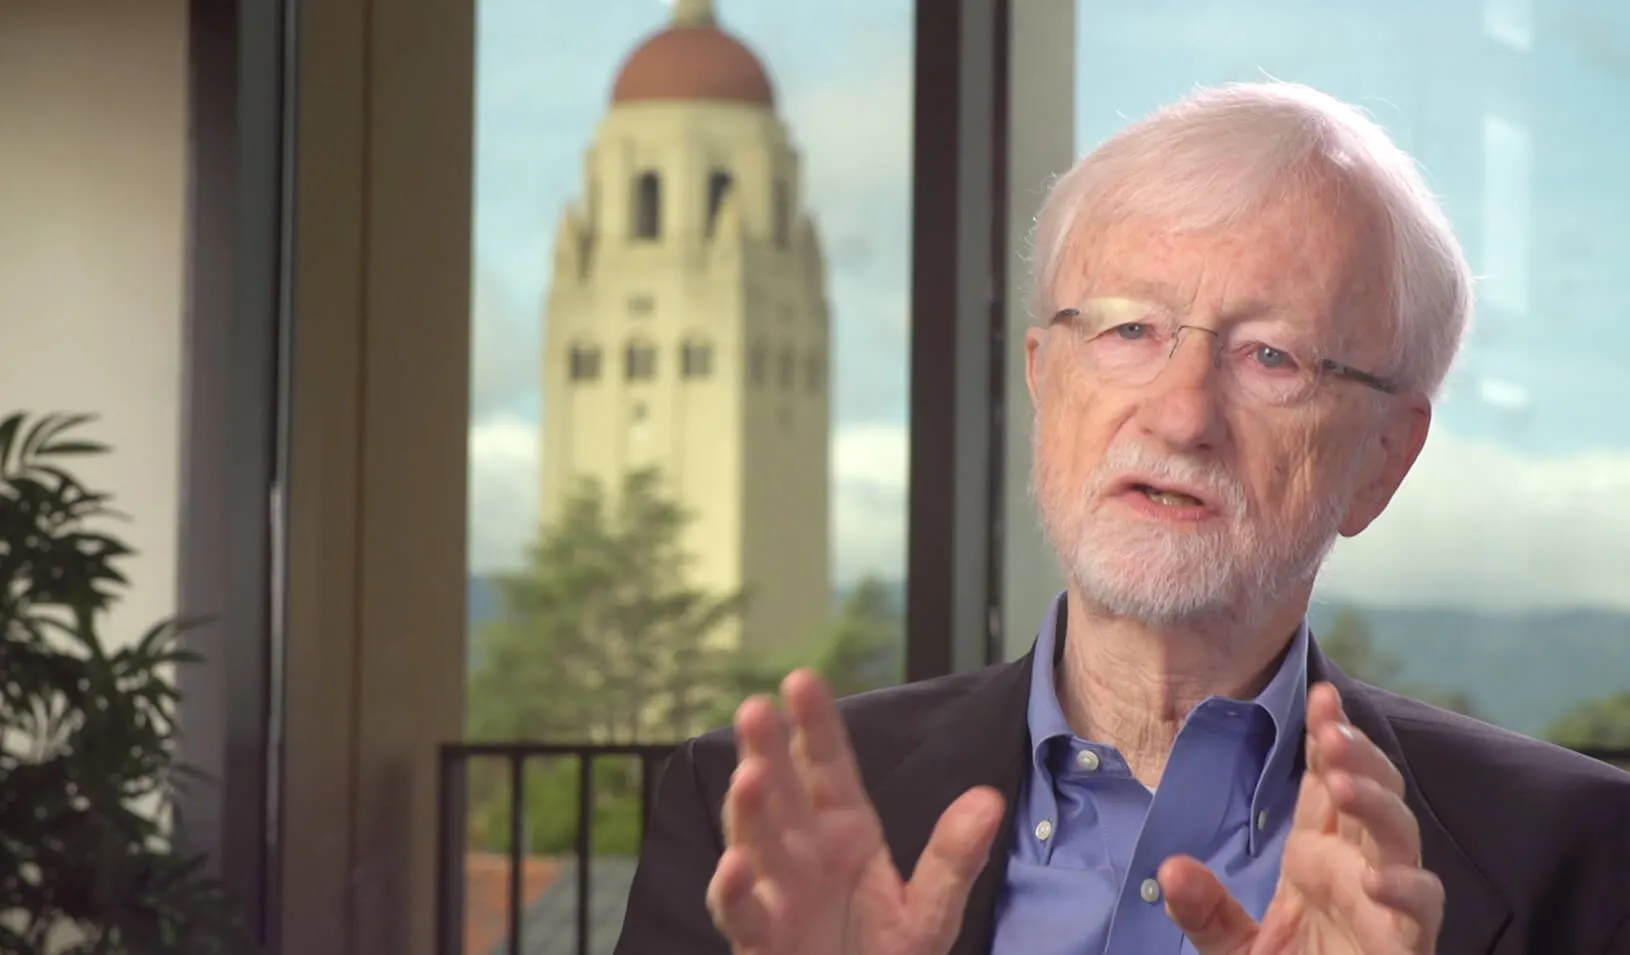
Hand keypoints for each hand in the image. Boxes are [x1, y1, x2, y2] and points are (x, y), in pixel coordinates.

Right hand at [705, 669, 1005, 954]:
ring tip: (750, 775)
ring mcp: (776, 892)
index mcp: (844, 830)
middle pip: (780, 791)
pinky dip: (732, 890)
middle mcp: (803, 851)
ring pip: (753, 841)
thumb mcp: (932, 911)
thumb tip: (990, 799)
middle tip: (756, 708)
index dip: (814, 723)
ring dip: (747, 809)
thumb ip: (955, 857)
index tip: (802, 679)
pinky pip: (740, 912)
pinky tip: (736, 865)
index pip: (827, 766)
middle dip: (766, 749)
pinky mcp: (760, 939)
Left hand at [1160, 682, 1442, 954]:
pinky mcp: (1405, 946)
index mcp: (1319, 857)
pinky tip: (1375, 877)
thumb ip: (1205, 911)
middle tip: (1330, 729)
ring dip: (1375, 804)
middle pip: (1370, 795)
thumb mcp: (1232, 949)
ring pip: (1400, 837)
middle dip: (1356, 755)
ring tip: (1339, 781)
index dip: (1328, 737)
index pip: (1327, 782)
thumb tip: (1169, 871)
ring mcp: (1388, 905)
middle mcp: (1359, 869)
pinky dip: (1405, 890)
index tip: (1320, 695)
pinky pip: (1420, 912)